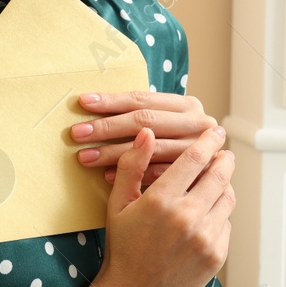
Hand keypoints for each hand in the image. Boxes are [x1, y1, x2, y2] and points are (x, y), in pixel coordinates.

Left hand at [71, 90, 216, 188]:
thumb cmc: (176, 147)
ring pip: (149, 147)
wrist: (207, 187)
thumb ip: (144, 116)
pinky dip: (132, 173)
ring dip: (113, 152)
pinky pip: (157, 172)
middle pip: (145, 121)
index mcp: (188, 105)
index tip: (83, 102)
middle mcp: (197, 123)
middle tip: (78, 133)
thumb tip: (92, 103)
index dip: (112, 100)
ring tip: (86, 157)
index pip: (143, 99)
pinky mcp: (197, 175)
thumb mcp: (167, 126)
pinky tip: (107, 176)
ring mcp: (199, 149)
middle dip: (107, 127)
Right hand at [83, 125, 235, 286]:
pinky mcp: (216, 255)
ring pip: (227, 198)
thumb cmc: (122, 248)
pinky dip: (219, 215)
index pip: (194, 159)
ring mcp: (205, 238)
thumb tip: (147, 133)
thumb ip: (131, 166)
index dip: (208, 141)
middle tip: (224, 153)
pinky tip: (205, 216)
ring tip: (215, 183)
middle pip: (219, 175)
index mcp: (160, 201)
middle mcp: (186, 217)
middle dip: (224, 159)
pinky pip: (226, 223)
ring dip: (223, 186)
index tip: (215, 131)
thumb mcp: (117, 205)